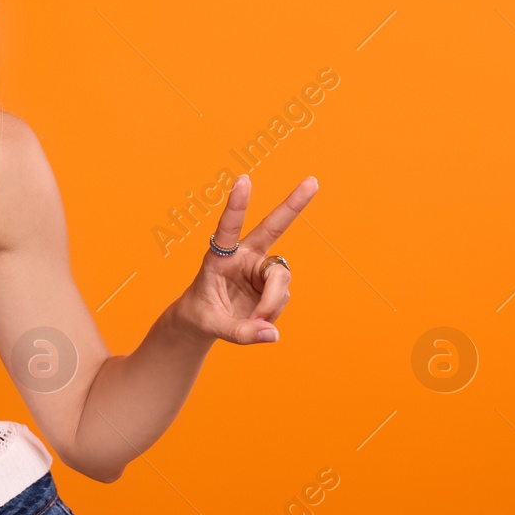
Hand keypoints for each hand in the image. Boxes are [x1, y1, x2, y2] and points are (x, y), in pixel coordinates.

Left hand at [167, 173, 318, 345]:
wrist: (204, 321)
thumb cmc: (201, 314)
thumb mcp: (211, 326)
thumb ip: (240, 332)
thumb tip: (272, 334)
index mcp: (219, 256)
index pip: (228, 227)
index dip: (237, 205)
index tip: (244, 180)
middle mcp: (243, 255)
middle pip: (273, 227)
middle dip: (293, 204)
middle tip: (313, 181)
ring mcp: (260, 268)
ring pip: (280, 278)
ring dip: (271, 302)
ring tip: (256, 319)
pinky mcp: (272, 283)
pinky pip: (282, 296)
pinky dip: (272, 311)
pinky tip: (259, 317)